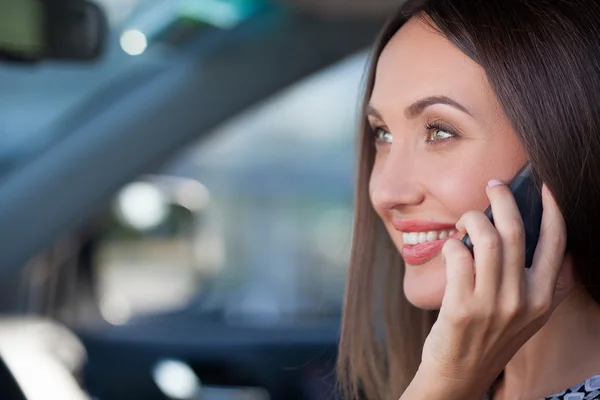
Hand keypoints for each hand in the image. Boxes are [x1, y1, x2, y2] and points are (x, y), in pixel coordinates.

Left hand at [420, 181, 568, 397]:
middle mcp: (522, 300)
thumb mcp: (526, 315)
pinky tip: (451, 248)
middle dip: (503, 199)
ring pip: (486, 239)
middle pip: (516, 232)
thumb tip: (536, 237)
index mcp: (543, 299)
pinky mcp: (461, 307)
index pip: (556, 244)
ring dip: (471, 219)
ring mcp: (492, 304)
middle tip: (493, 186)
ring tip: (464, 222)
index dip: (552, 209)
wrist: (460, 373)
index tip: (544, 187)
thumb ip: (537, 282)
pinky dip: (452, 244)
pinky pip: (458, 255)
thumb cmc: (490, 336)